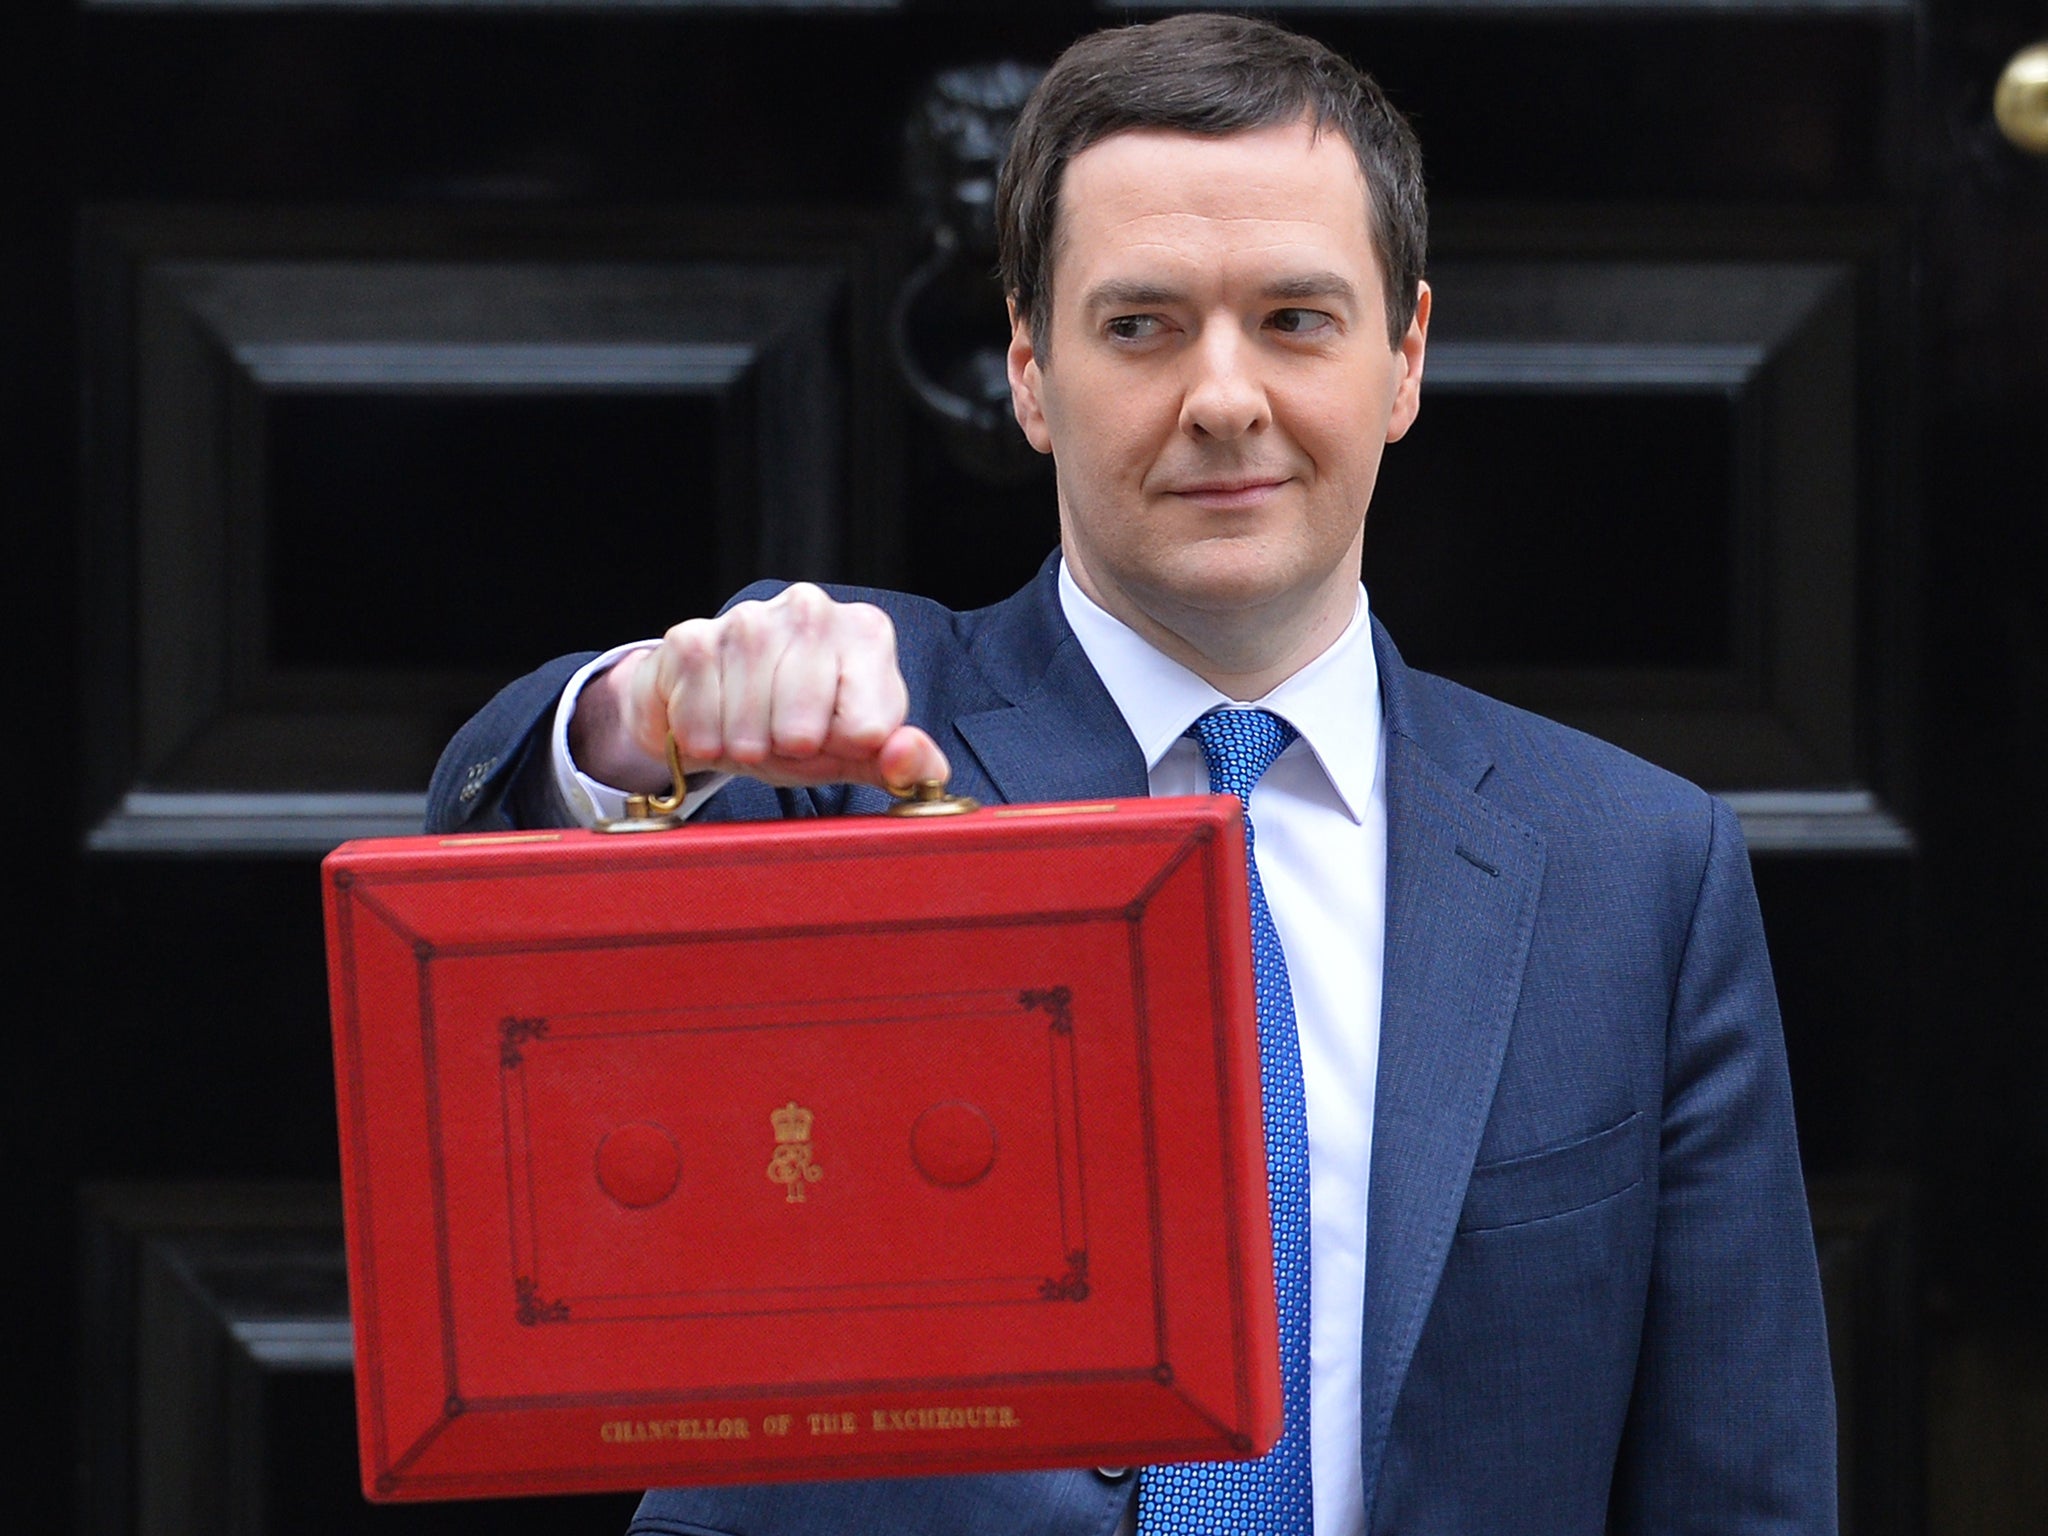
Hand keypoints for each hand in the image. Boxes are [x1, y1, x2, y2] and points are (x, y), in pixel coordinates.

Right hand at [570, 583, 949, 795]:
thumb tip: (908, 754)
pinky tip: (712, 724)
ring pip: (751, 729)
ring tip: (748, 733)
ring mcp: (750, 618)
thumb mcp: (859, 752)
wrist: (720, 707)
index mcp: (867, 633)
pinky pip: (699, 719)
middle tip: (781, 738)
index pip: (866, 730)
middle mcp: (813, 609)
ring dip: (745, 749)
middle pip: (803, 732)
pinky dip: (703, 740)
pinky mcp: (693, 637)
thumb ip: (907, 765)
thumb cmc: (800, 724)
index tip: (828, 735)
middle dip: (789, 754)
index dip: (841, 750)